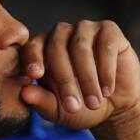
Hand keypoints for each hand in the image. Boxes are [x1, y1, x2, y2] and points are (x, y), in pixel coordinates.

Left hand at [18, 20, 139, 129]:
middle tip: (73, 107)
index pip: (32, 48)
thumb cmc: (80, 107)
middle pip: (57, 49)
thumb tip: (25, 93)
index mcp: (41, 48)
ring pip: (81, 48)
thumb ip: (42, 101)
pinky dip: (106, 71)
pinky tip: (107, 90)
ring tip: (94, 104)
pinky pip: (105, 46)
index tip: (35, 75)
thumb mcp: (58, 110)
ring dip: (87, 79)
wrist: (114, 106)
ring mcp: (85, 29)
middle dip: (65, 81)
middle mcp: (60, 34)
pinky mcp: (109, 30)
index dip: (33, 59)